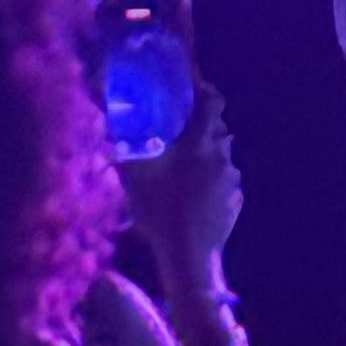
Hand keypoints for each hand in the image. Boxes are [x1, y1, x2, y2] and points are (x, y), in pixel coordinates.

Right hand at [120, 82, 243, 288]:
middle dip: (203, 126)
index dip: (205, 91)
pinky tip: (196, 195)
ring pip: (223, 156)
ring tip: (186, 169)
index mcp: (199, 142)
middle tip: (182, 132)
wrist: (188, 256)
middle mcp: (221, 156)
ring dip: (209, 156)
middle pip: (218, 128)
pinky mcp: (236, 200)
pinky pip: (226, 181)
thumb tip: (108, 129)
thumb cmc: (158, 211)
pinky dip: (214, 182)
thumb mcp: (133, 178)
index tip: (194, 89)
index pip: (213, 101)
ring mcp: (232, 179)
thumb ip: (121, 150)